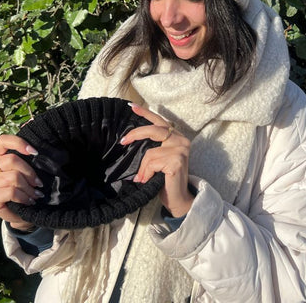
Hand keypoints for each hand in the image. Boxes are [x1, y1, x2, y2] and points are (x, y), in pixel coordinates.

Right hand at [0, 134, 41, 229]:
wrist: (17, 213)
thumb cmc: (22, 188)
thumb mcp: (23, 172)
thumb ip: (25, 160)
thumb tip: (35, 151)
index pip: (3, 141)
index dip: (19, 143)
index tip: (35, 152)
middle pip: (11, 160)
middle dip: (29, 172)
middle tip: (39, 183)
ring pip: (13, 177)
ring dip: (29, 188)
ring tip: (36, 194)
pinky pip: (11, 192)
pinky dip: (24, 196)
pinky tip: (29, 201)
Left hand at [120, 103, 194, 217]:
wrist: (178, 199)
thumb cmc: (164, 178)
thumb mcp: (158, 158)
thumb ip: (152, 145)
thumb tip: (131, 135)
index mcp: (177, 136)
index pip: (160, 121)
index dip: (146, 113)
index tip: (131, 106)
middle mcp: (182, 140)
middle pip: (154, 130)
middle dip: (136, 134)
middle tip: (123, 141)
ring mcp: (181, 150)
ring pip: (150, 152)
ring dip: (143, 168)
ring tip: (143, 177)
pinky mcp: (177, 161)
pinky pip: (152, 163)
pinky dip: (146, 173)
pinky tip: (149, 180)